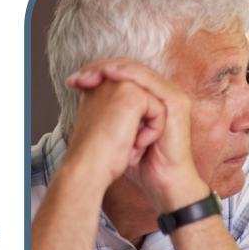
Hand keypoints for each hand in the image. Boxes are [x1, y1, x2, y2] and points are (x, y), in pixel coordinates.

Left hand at [68, 58, 207, 212]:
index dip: (97, 73)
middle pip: (128, 67)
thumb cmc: (141, 163)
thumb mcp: (118, 132)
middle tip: (78, 77)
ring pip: (137, 70)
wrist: (162, 182)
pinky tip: (111, 76)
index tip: (73, 81)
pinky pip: (150, 82)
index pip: (121, 74)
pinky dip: (129, 77)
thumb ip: (108, 112)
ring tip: (90, 75)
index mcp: (149, 97)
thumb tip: (83, 94)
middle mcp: (160, 92)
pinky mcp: (175, 103)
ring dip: (111, 70)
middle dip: (100, 69)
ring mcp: (170, 96)